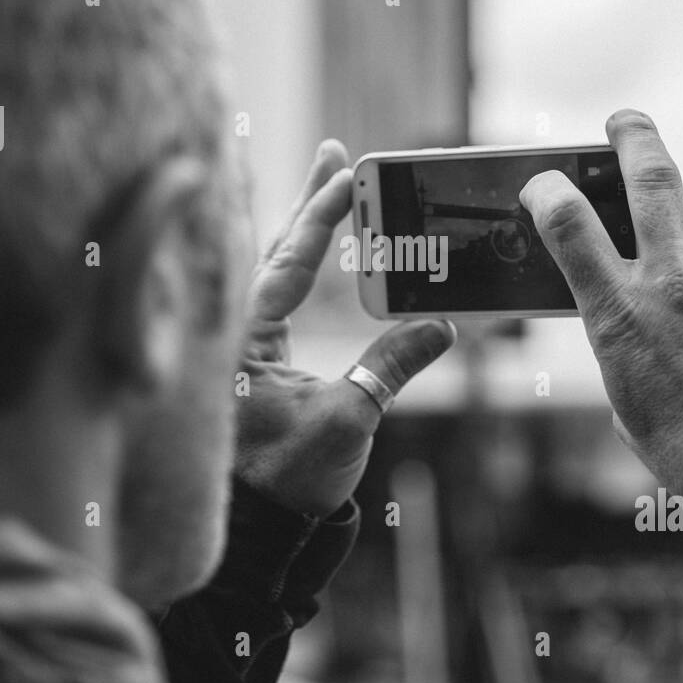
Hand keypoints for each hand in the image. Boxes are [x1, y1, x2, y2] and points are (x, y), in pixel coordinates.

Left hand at [235, 139, 455, 516]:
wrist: (262, 529)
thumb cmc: (288, 480)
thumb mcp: (348, 420)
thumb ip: (391, 366)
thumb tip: (442, 325)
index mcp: (247, 337)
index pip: (288, 259)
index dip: (320, 213)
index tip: (344, 172)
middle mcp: (239, 331)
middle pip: (276, 249)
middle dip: (307, 200)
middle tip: (333, 153)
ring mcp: (246, 345)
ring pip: (275, 269)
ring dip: (303, 226)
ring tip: (328, 184)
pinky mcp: (259, 362)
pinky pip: (279, 298)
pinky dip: (299, 264)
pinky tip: (310, 250)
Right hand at [519, 110, 682, 496]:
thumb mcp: (626, 398)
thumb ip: (620, 340)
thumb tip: (625, 313)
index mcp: (618, 317)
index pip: (567, 223)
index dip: (546, 191)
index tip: (542, 186)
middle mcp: (671, 283)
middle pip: (650, 176)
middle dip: (633, 135)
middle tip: (623, 121)